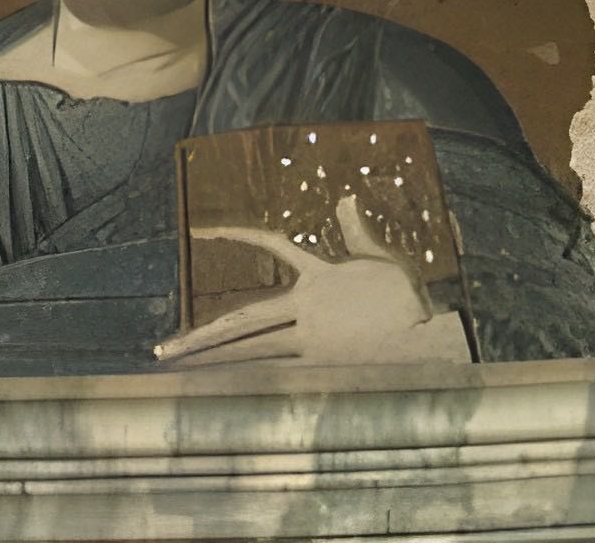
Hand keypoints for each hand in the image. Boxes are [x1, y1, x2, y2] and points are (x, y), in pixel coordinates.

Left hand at [155, 194, 444, 366]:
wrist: (430, 341)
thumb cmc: (408, 300)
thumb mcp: (381, 260)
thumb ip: (356, 232)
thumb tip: (345, 198)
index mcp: (318, 277)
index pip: (270, 245)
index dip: (237, 235)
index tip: (204, 232)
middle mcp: (305, 309)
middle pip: (242, 320)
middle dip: (200, 336)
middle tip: (163, 351)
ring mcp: (309, 342)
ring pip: (252, 353)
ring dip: (216, 364)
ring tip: (181, 378)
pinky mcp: (320, 371)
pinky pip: (276, 378)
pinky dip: (251, 384)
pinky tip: (223, 396)